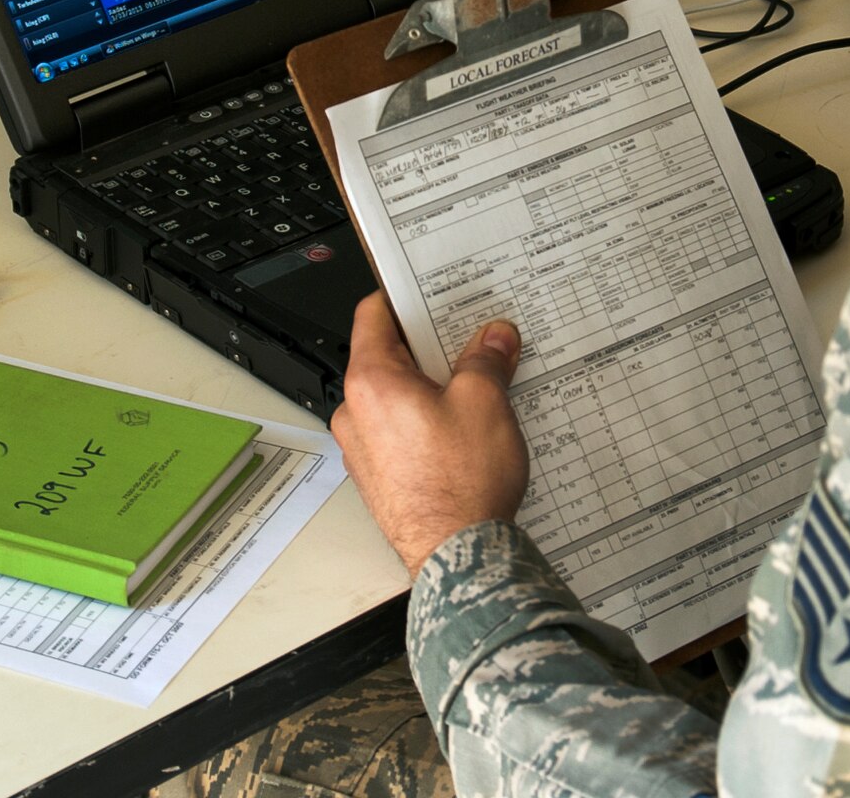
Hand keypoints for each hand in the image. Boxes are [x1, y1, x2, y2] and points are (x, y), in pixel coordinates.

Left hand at [330, 291, 529, 575]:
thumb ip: (486, 359)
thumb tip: (494, 337)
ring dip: (428, 389)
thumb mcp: (485, 401)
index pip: (372, 315)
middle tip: (468, 340)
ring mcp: (362, 451)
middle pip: (385, 357)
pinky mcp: (378, 479)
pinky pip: (397, 433)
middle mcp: (355, 414)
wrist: (458, 556)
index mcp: (371, 382)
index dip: (401, 298)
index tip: (425, 292)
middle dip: (428, 348)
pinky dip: (423, 423)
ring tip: (473, 389)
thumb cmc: (461, 485)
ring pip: (393, 398)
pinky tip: (462, 431)